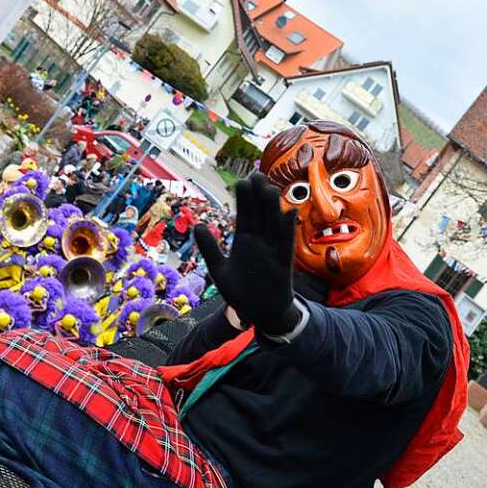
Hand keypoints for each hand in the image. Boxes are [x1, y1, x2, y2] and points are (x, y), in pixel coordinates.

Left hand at [194, 173, 299, 335]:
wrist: (259, 312)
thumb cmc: (240, 291)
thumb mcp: (219, 270)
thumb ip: (210, 249)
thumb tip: (198, 226)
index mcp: (243, 242)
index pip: (243, 216)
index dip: (244, 199)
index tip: (243, 181)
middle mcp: (259, 242)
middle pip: (259, 215)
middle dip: (257, 196)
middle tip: (257, 175)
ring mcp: (272, 251)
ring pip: (272, 225)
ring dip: (272, 208)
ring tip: (269, 189)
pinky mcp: (283, 263)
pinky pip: (285, 244)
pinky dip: (287, 230)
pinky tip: (289, 213)